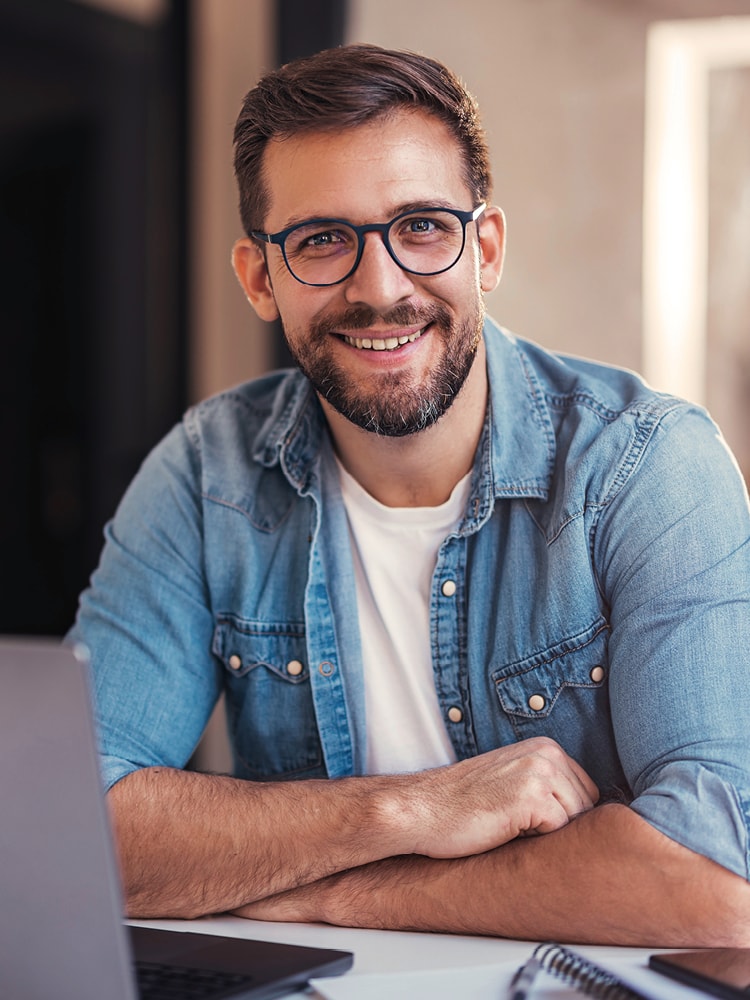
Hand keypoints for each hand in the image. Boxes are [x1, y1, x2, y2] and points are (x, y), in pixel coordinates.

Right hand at [390, 736, 598, 858]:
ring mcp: (540, 772)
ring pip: (576, 821)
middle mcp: (547, 753)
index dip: (563, 815)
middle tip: (516, 824)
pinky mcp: (532, 797)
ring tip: (509, 826)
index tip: (527, 818)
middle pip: (588, 807)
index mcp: (545, 747)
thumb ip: (550, 787)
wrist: (422, 809)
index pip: (587, 792)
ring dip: (547, 834)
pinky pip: (559, 832)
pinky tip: (505, 830)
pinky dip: (535, 841)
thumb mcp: (513, 781)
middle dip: (559, 826)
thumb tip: (594, 820)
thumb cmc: (463, 804)